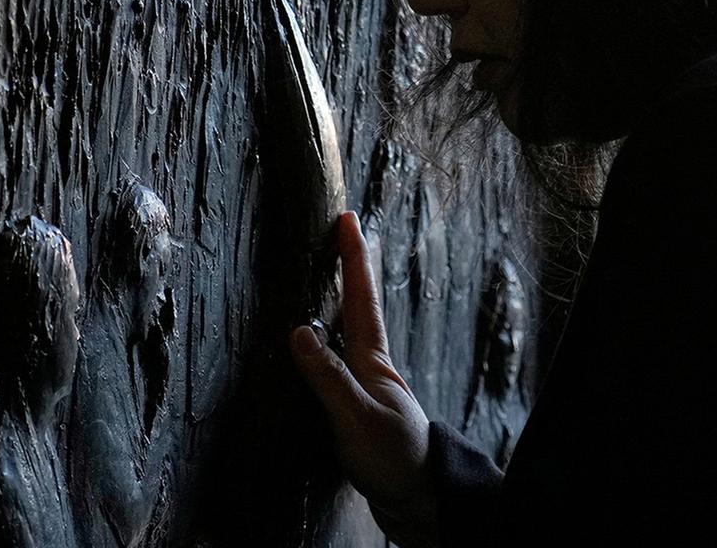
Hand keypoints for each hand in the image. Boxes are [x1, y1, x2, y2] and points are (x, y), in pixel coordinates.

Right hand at [290, 212, 438, 546]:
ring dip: (343, 300)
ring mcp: (369, 386)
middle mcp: (373, 365)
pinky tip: (326, 345)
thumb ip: (327, 377)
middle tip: (342, 231)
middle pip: (359, 306)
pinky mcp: (361, 408)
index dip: (353, 258)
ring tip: (332, 274)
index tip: (347, 218)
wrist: (418, 498)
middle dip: (350, 268)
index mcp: (373, 360)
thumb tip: (298, 330)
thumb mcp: (355, 416)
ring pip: (353, 331)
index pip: (361, 298)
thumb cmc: (392, 458)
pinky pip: (344, 360)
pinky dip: (334, 340)